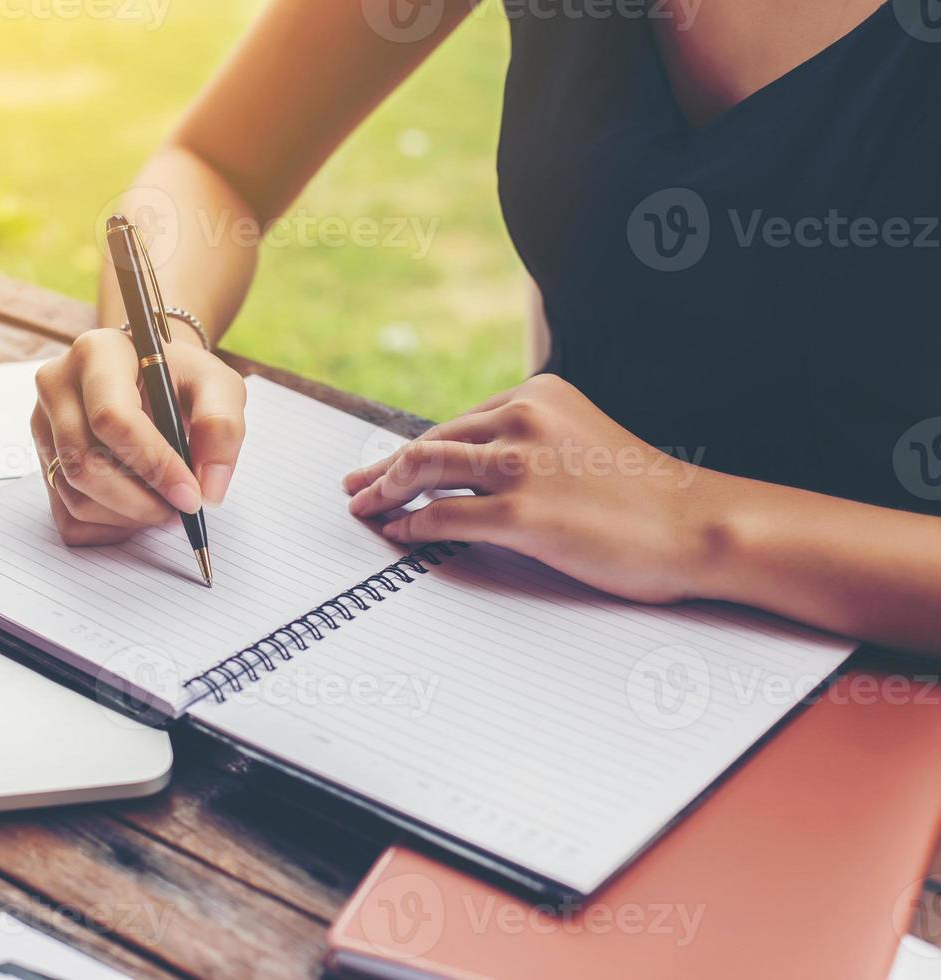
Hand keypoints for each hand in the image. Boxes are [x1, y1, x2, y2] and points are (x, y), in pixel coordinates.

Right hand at [32, 328, 246, 544]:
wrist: (151, 378)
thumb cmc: (182, 379)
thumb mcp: (218, 386)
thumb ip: (222, 428)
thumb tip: (208, 489)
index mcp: (97, 353)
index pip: (112, 418)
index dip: (154, 464)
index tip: (190, 496)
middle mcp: (57, 386)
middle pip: (84, 464)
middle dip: (139, 502)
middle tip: (181, 510)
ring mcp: (43, 426)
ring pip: (75, 496)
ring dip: (127, 517)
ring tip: (164, 505)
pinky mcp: (43, 461)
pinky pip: (68, 517)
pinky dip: (109, 528)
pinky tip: (138, 510)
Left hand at [343, 374, 729, 603]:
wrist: (700, 525)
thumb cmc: (647, 494)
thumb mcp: (584, 439)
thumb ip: (534, 440)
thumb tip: (477, 467)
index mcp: (537, 395)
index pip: (458, 423)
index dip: (414, 448)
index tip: (386, 466)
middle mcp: (523, 419)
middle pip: (430, 441)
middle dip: (384, 468)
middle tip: (357, 488)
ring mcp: (521, 464)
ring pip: (424, 468)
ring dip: (384, 491)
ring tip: (365, 509)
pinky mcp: (522, 512)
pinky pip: (442, 514)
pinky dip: (411, 523)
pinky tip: (399, 532)